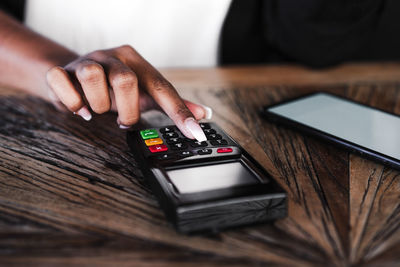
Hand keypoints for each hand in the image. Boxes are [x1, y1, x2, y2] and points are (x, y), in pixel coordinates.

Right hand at [45, 45, 210, 140]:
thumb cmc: (115, 88)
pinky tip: (80, 108)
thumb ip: (173, 104)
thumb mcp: (146, 94)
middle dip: (126, 110)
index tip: (195, 133)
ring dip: (99, 105)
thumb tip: (204, 114)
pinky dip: (73, 102)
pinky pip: (62, 83)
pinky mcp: (62, 70)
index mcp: (136, 62)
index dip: (179, 111)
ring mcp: (86, 61)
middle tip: (122, 120)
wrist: (75, 75)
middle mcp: (113, 57)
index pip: (162, 87)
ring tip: (99, 109)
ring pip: (93, 79)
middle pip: (124, 81)